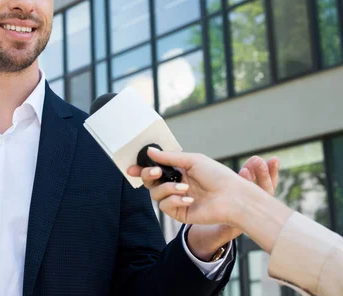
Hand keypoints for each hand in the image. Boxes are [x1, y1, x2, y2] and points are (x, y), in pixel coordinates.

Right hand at [127, 149, 278, 259]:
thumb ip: (168, 157)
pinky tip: (189, 198)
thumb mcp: (192, 160)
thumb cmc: (218, 176)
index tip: (131, 167)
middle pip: (150, 182)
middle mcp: (176, 185)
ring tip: (185, 187)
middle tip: (154, 172)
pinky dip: (175, 200)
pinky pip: (165, 206)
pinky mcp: (180, 213)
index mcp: (179, 171)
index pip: (155, 170)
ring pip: (156, 194)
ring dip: (168, 188)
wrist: (233, 197)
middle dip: (148, 176)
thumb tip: (148, 151)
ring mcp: (177, 199)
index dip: (142, 169)